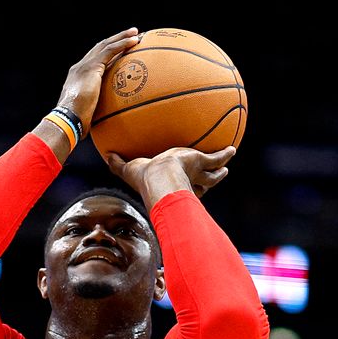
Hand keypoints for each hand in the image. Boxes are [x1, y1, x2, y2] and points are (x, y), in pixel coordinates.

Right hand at [57, 27, 138, 137]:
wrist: (68, 118)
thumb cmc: (76, 122)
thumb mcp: (88, 113)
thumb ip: (97, 110)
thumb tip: (109, 120)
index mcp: (78, 77)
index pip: (94, 60)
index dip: (108, 54)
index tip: (120, 51)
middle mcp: (79, 67)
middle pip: (100, 48)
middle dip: (115, 40)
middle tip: (130, 35)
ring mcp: (84, 65)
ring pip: (105, 45)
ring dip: (121, 37)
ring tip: (135, 33)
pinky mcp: (92, 67)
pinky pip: (110, 50)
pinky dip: (122, 44)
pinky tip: (134, 41)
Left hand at [107, 146, 236, 208]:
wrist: (160, 177)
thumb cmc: (144, 177)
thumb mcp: (128, 168)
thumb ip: (117, 164)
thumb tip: (106, 156)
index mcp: (170, 186)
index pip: (178, 189)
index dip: (182, 188)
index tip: (184, 187)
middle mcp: (186, 184)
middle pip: (200, 186)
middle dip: (205, 183)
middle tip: (210, 180)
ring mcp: (197, 175)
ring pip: (213, 175)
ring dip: (219, 172)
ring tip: (225, 168)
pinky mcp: (202, 162)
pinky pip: (217, 158)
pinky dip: (224, 154)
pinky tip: (232, 149)